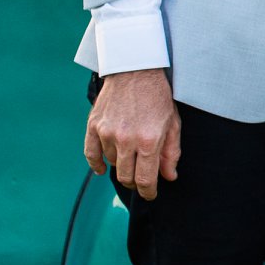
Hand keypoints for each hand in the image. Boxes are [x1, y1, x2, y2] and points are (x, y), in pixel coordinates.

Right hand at [84, 69, 180, 199]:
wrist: (135, 70)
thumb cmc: (158, 96)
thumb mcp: (173, 123)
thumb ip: (171, 152)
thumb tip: (169, 177)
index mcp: (149, 140)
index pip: (145, 178)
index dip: (149, 191)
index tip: (151, 194)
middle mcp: (126, 139)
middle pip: (126, 177)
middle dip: (135, 184)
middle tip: (141, 181)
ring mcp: (107, 133)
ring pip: (112, 164)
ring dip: (122, 166)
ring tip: (131, 157)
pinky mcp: (93, 126)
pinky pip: (91, 154)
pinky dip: (96, 164)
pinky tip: (103, 168)